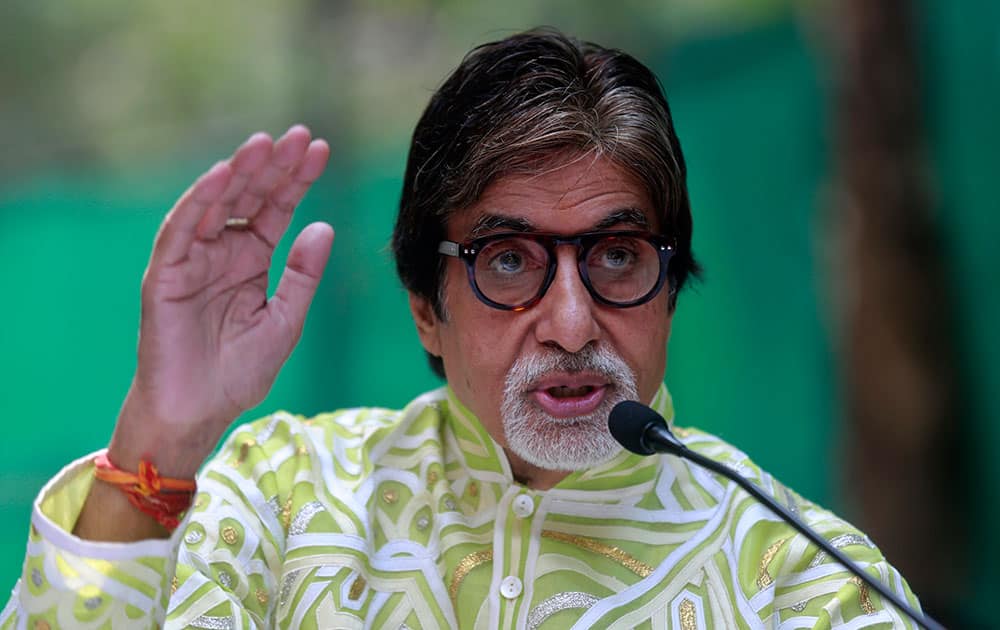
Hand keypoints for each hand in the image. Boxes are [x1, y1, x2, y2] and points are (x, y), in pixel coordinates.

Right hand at [108, 125, 332, 477]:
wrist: (199, 412)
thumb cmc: (240, 371)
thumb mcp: (285, 319)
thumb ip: (302, 275)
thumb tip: (324, 226)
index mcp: (250, 260)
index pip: (276, 209)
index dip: (297, 180)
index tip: (321, 150)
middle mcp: (221, 252)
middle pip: (249, 198)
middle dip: (273, 166)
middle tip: (299, 136)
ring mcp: (192, 260)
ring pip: (215, 204)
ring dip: (239, 172)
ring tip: (264, 143)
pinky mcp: (166, 274)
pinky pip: (181, 230)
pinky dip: (198, 201)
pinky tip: (221, 175)